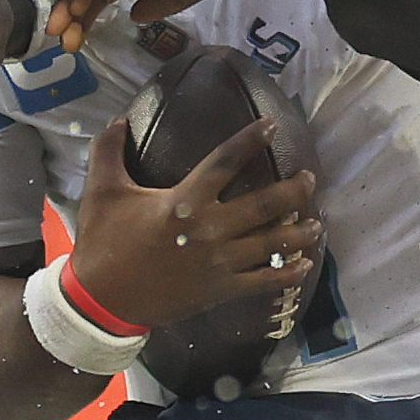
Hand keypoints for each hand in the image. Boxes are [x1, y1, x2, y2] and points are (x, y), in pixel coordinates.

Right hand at [68, 118, 317, 328]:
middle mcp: (209, 228)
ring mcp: (219, 262)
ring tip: (318, 222)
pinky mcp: (221, 289)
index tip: (272, 126)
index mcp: (184, 200)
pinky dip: (287, 275)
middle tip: (311, 179)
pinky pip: (263, 281)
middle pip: (264, 204)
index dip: (250, 140)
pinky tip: (303, 267)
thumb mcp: (101, 191)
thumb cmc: (104, 243)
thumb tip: (118, 119)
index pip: (225, 161)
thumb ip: (107, 151)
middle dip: (294, 190)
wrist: (103, 300)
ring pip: (271, 244)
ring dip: (299, 232)